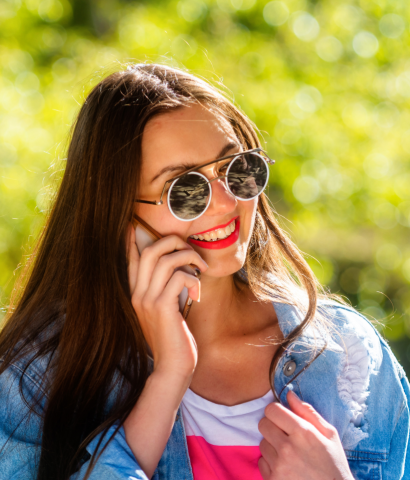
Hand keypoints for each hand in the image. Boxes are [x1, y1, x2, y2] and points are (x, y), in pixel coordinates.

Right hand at [127, 223, 207, 379]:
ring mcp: (147, 301)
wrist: (172, 368)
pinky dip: (192, 279)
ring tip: (200, 270)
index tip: (132, 225)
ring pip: (166, 260)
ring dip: (189, 258)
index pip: (132, 260)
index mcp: (137, 294)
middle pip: (149, 252)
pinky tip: (197, 293)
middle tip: (190, 250)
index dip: (132, 240)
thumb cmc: (174, 338)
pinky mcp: (162, 308)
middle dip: (173, 242)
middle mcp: (138, 294)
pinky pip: (178, 277)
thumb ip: (166, 291)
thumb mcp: (165, 312)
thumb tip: (179, 271)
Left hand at [258, 391, 353, 479]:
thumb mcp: (329, 435)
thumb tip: (289, 394)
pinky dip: (270, 463)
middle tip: (286, 436)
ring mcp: (279, 467)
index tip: (283, 418)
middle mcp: (288, 448)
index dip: (277, 412)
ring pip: (262, 443)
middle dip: (273, 426)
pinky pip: (261, 462)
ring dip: (272, 446)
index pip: (272, 410)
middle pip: (263, 424)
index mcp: (303, 433)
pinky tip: (285, 467)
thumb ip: (308, 412)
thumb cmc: (334, 466)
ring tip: (289, 454)